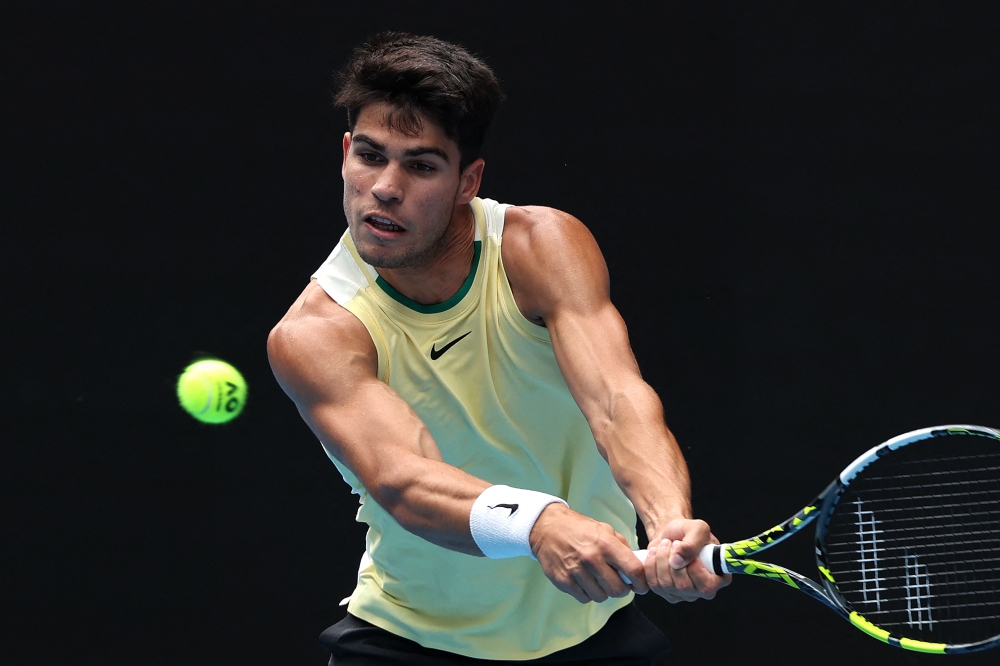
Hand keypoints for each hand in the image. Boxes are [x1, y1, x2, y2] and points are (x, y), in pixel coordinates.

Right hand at [529, 503, 648, 602]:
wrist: (547, 527)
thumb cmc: (579, 528)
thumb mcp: (605, 529)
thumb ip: (622, 548)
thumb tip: (637, 567)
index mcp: (606, 544)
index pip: (633, 570)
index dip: (642, 583)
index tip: (641, 587)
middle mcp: (591, 558)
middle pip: (618, 590)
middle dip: (622, 589)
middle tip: (618, 583)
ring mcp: (576, 571)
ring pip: (601, 597)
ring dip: (603, 591)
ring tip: (598, 580)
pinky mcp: (564, 581)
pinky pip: (584, 598)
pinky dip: (587, 593)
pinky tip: (585, 581)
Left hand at [644, 518, 730, 602]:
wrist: (671, 535)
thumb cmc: (688, 532)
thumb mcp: (697, 529)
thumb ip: (692, 543)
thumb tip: (677, 561)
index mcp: (719, 577)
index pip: (706, 586)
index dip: (693, 569)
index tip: (686, 549)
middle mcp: (704, 590)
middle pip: (683, 586)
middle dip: (672, 560)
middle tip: (673, 543)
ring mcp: (685, 594)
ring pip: (667, 585)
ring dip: (661, 560)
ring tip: (664, 545)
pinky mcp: (668, 593)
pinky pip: (654, 585)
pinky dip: (651, 566)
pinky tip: (655, 553)